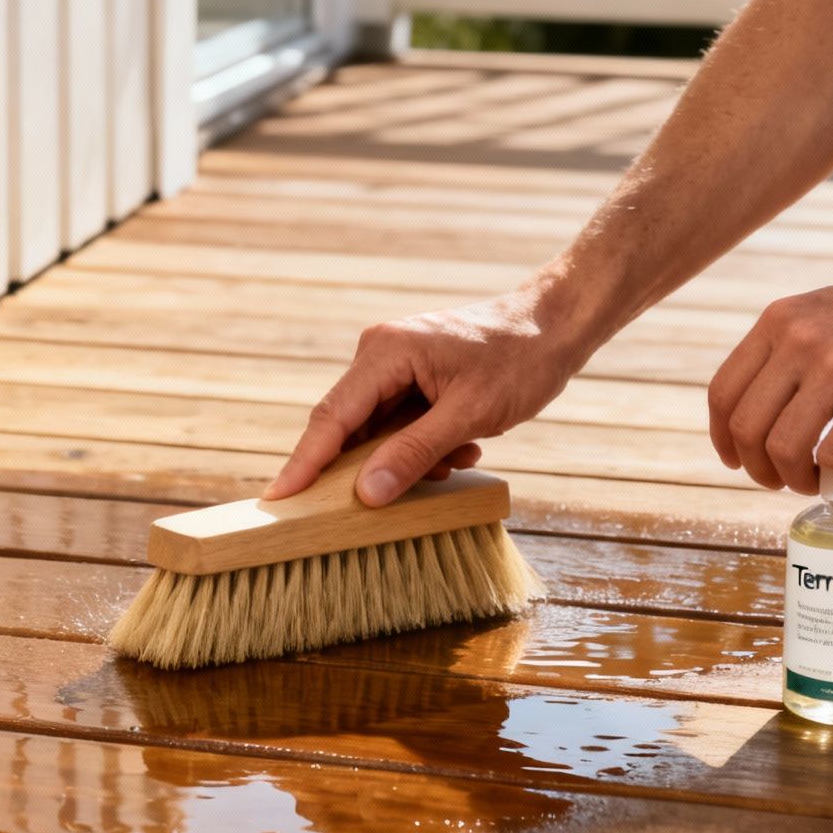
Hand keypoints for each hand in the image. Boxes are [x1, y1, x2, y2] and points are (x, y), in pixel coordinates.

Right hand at [266, 288, 590, 505]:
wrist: (555, 326)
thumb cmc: (518, 360)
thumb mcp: (468, 415)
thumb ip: (414, 454)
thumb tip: (366, 493)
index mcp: (384, 352)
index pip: (331, 418)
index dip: (304, 463)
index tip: (277, 499)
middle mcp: (378, 354)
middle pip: (347, 427)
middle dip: (370, 467)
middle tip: (376, 505)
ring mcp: (394, 365)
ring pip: (378, 432)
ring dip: (411, 457)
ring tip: (460, 454)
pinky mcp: (411, 377)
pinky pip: (400, 425)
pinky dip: (425, 445)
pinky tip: (465, 445)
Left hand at [707, 260, 832, 492]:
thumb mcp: (832, 314)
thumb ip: (799, 354)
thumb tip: (775, 421)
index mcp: (781, 319)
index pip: (724, 392)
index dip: (723, 437)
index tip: (736, 460)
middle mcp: (800, 340)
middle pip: (746, 427)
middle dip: (758, 468)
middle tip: (780, 481)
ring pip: (783, 449)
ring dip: (794, 479)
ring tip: (816, 481)